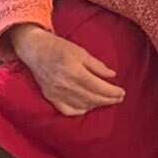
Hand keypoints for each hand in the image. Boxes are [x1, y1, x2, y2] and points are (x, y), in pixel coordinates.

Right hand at [9, 23, 124, 115]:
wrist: (34, 50)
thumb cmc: (59, 47)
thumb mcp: (81, 51)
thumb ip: (97, 65)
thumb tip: (112, 75)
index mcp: (74, 71)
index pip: (98, 87)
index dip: (112, 92)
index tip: (122, 92)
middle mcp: (65, 85)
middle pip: (92, 98)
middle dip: (108, 100)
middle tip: (119, 99)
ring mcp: (57, 93)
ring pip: (82, 105)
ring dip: (97, 105)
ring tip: (106, 101)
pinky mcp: (50, 97)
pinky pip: (68, 110)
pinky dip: (80, 110)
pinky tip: (88, 107)